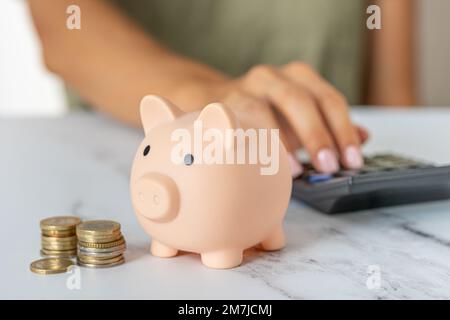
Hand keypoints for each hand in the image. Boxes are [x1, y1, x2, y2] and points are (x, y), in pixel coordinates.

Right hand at [208, 62, 368, 174]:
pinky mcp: (217, 107)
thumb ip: (330, 125)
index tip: (352, 161)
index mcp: (298, 77)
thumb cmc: (266, 114)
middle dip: (316, 134)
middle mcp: (271, 77)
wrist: (217, 101)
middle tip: (328, 166)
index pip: (327, 99)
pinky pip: (229, 123)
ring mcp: (241, 90)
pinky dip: (240, 140)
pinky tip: (251, 159)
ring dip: (280, 143)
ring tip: (294, 172)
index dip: (342, 130)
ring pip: (261, 111)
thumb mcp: (300, 116)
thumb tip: (364, 137)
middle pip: (298, 100)